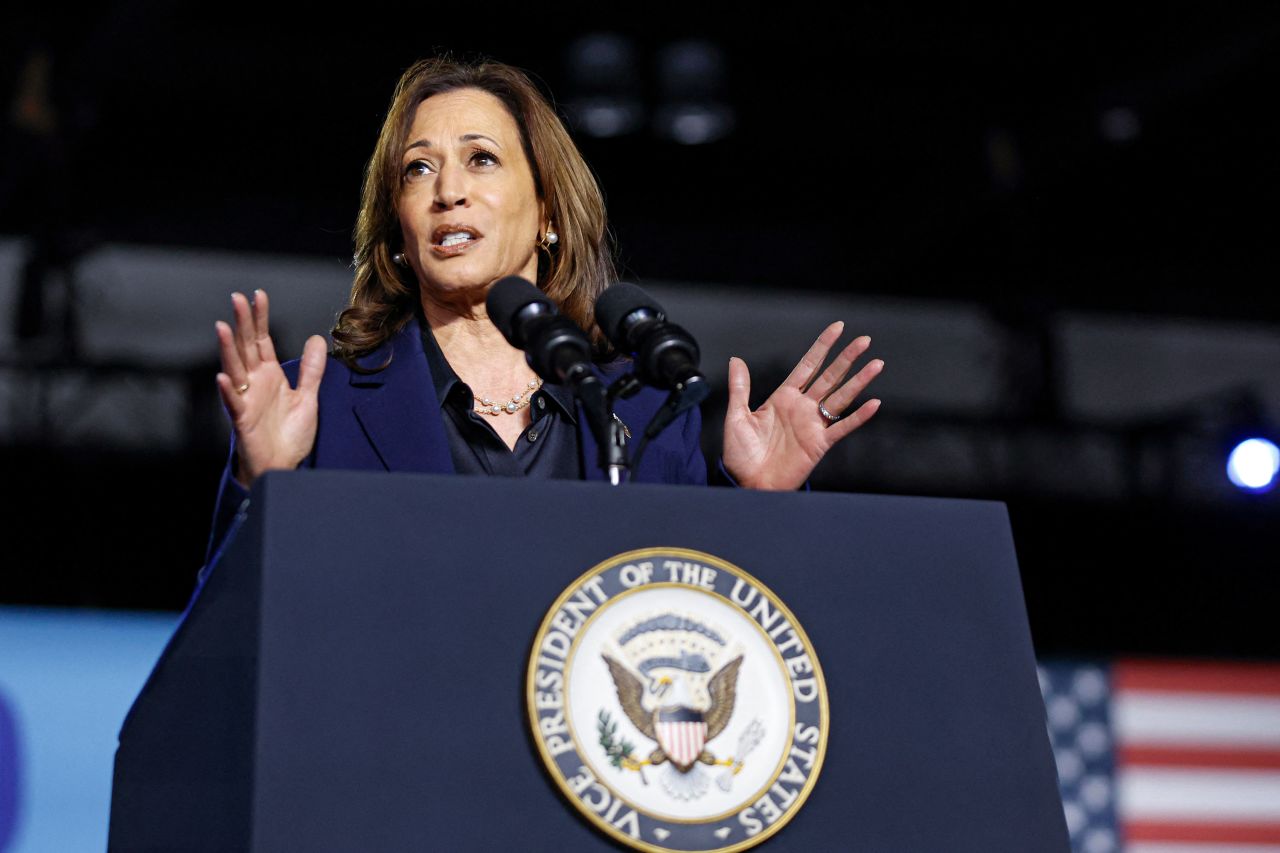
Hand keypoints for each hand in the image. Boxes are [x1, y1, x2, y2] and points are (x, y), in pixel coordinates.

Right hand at [215, 290, 327, 487]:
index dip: (259, 318)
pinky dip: (228, 390)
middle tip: (237, 298)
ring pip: (234, 369)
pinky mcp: (242, 420)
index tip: (258, 295)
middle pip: (245, 348)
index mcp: (269, 376)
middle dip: (242, 323)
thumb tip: (317, 339)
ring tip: (223, 327)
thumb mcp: (307, 397)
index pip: (261, 340)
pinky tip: (223, 376)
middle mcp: (254, 383)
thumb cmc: (289, 435)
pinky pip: (233, 403)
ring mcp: (246, 400)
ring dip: (228, 349)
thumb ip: (311, 370)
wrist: (284, 466)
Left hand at [722, 321, 881, 489]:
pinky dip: (858, 417)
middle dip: (847, 358)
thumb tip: (735, 360)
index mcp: (783, 397)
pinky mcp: (820, 444)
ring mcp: (813, 425)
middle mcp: (802, 408)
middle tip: (864, 340)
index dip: (822, 347)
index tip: (838, 328)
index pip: (807, 365)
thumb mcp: (737, 416)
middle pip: (830, 377)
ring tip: (876, 364)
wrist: (747, 483)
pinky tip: (873, 404)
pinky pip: (842, 427)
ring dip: (859, 381)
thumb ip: (740, 388)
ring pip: (841, 397)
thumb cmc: (740, 454)